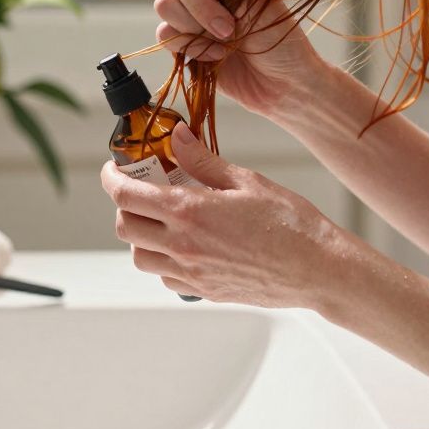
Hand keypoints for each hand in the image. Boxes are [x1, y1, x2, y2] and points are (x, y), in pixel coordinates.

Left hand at [100, 121, 348, 308]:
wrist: (316, 269)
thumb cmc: (289, 222)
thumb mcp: (245, 180)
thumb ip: (203, 161)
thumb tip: (177, 137)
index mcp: (189, 212)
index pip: (126, 196)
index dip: (111, 179)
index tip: (114, 169)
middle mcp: (183, 246)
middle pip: (125, 228)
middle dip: (125, 206)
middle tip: (143, 190)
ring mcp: (191, 273)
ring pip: (140, 257)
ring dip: (142, 235)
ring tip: (163, 218)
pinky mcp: (204, 291)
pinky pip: (165, 277)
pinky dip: (163, 259)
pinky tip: (186, 244)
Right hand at [154, 0, 326, 117]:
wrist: (283, 84)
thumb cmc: (281, 39)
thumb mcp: (262, 3)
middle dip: (200, 4)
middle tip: (229, 27)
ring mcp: (190, 15)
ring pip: (165, 5)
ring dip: (194, 24)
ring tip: (226, 40)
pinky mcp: (182, 43)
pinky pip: (165, 35)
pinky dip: (191, 46)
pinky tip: (216, 56)